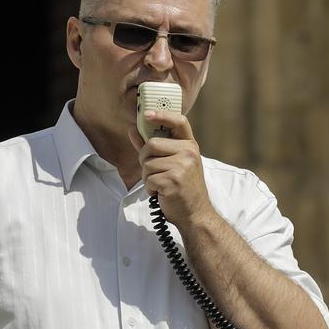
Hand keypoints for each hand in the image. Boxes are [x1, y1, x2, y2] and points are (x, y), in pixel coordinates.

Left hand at [131, 109, 212, 228]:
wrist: (195, 214)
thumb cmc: (182, 188)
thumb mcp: (173, 164)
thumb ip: (152, 147)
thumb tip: (133, 129)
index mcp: (190, 146)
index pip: (179, 122)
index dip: (162, 115)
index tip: (146, 114)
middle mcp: (188, 153)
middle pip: (151, 144)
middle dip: (146, 159)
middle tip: (155, 172)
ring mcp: (182, 166)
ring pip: (147, 163)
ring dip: (148, 177)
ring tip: (161, 185)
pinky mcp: (174, 180)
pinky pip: (148, 179)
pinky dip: (150, 189)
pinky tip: (162, 193)